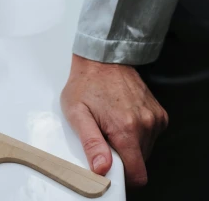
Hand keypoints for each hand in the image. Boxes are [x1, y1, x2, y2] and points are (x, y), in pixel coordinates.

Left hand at [61, 55, 168, 187]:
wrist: (101, 58)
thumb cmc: (86, 83)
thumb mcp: (77, 113)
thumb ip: (91, 144)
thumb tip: (101, 168)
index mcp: (127, 128)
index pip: (137, 174)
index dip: (123, 176)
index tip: (110, 164)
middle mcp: (145, 123)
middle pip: (140, 161)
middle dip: (123, 155)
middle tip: (105, 135)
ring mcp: (154, 117)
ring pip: (146, 148)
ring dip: (130, 143)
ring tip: (113, 122)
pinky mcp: (158, 112)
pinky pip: (151, 135)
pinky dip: (139, 132)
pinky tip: (124, 116)